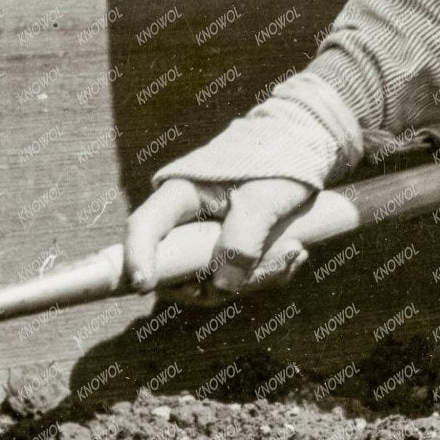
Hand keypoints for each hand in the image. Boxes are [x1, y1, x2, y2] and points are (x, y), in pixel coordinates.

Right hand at [123, 176, 316, 301]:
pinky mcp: (226, 255)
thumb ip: (243, 239)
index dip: (137, 257)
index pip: (145, 227)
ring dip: (257, 276)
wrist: (302, 153)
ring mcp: (203, 242)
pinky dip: (268, 273)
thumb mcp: (265, 199)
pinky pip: (237, 281)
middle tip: (276, 264)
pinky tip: (296, 252)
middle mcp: (184, 222)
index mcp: (181, 194)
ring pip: (212, 282)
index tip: (143, 285)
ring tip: (296, 249)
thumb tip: (222, 286)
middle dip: (224, 281)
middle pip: (179, 269)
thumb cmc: (279, 165)